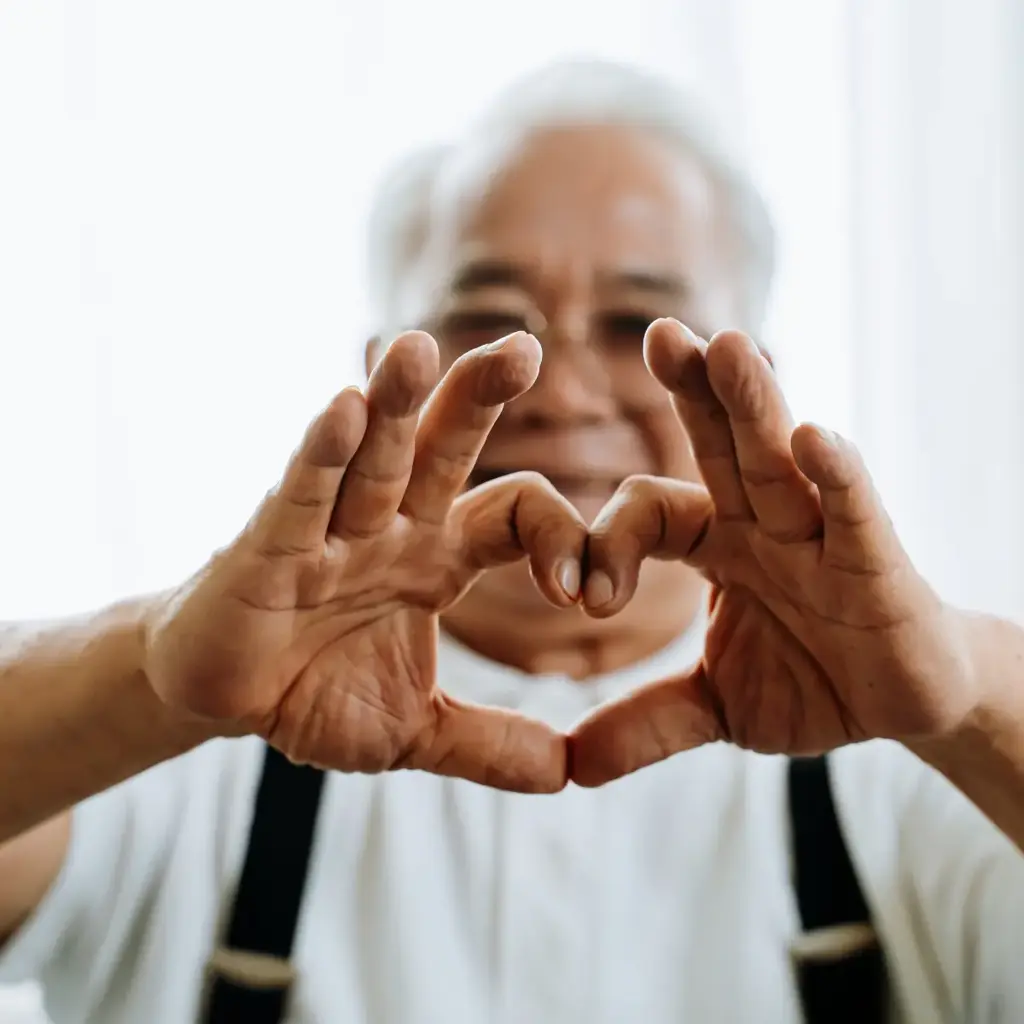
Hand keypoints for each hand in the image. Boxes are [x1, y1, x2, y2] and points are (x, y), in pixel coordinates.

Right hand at [145, 331, 585, 791]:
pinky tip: (342, 408)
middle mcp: (390, 528)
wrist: (222, 699)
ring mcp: (328, 530)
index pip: (514, 517)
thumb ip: (488, 745)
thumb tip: (567, 774)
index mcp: (437, 558)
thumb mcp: (415, 732)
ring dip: (393, 402)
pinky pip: (300, 493)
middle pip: (442, 450)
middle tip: (526, 349)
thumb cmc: (316, 692)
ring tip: (416, 347)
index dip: (555, 542)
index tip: (583, 595)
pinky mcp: (266, 547)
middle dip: (477, 399)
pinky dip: (320, 455)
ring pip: (370, 456)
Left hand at [571, 319, 974, 785]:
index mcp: (718, 546)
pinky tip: (818, 440)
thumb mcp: (716, 708)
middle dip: (692, 392)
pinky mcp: (877, 565)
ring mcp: (820, 537)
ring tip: (728, 345)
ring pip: (781, 463)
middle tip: (657, 334)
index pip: (652, 516)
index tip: (584, 598)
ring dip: (755, 405)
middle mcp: (764, 525)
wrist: (903, 705)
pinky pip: (853, 513)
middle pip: (720, 448)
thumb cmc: (810, 682)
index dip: (612, 543)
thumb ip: (647, 725)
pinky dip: (837, 479)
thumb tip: (571, 768)